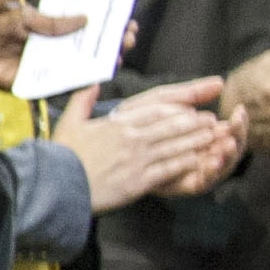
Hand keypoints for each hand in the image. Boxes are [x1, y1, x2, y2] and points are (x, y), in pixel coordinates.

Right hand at [57, 78, 239, 207]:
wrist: (57, 187)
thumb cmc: (62, 155)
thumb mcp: (69, 122)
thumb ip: (83, 100)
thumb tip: (93, 82)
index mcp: (117, 124)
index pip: (156, 111)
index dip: (177, 110)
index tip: (190, 110)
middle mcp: (132, 139)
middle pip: (172, 127)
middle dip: (195, 124)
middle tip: (212, 122)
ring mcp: (137, 160)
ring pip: (176, 147)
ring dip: (197, 142)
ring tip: (212, 138)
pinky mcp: (139, 181)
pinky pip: (170, 169)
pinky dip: (186, 163)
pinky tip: (198, 160)